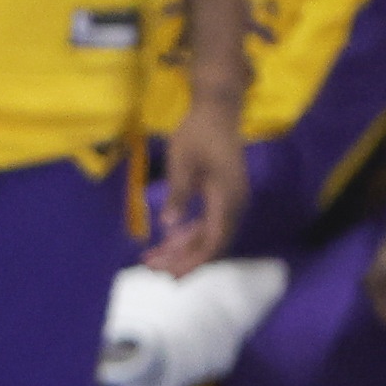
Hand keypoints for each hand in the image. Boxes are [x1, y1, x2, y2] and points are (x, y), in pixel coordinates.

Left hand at [144, 92, 246, 275]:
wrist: (217, 109)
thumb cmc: (198, 132)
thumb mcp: (182, 161)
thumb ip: (178, 194)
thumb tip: (170, 226)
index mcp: (227, 197)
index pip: (214, 239)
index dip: (194, 260)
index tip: (172, 275)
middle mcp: (234, 203)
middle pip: (210, 242)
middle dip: (182, 258)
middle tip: (153, 269)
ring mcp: (229, 200)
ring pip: (207, 234)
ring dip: (181, 248)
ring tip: (152, 258)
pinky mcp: (222, 196)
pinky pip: (207, 222)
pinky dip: (186, 233)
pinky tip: (166, 240)